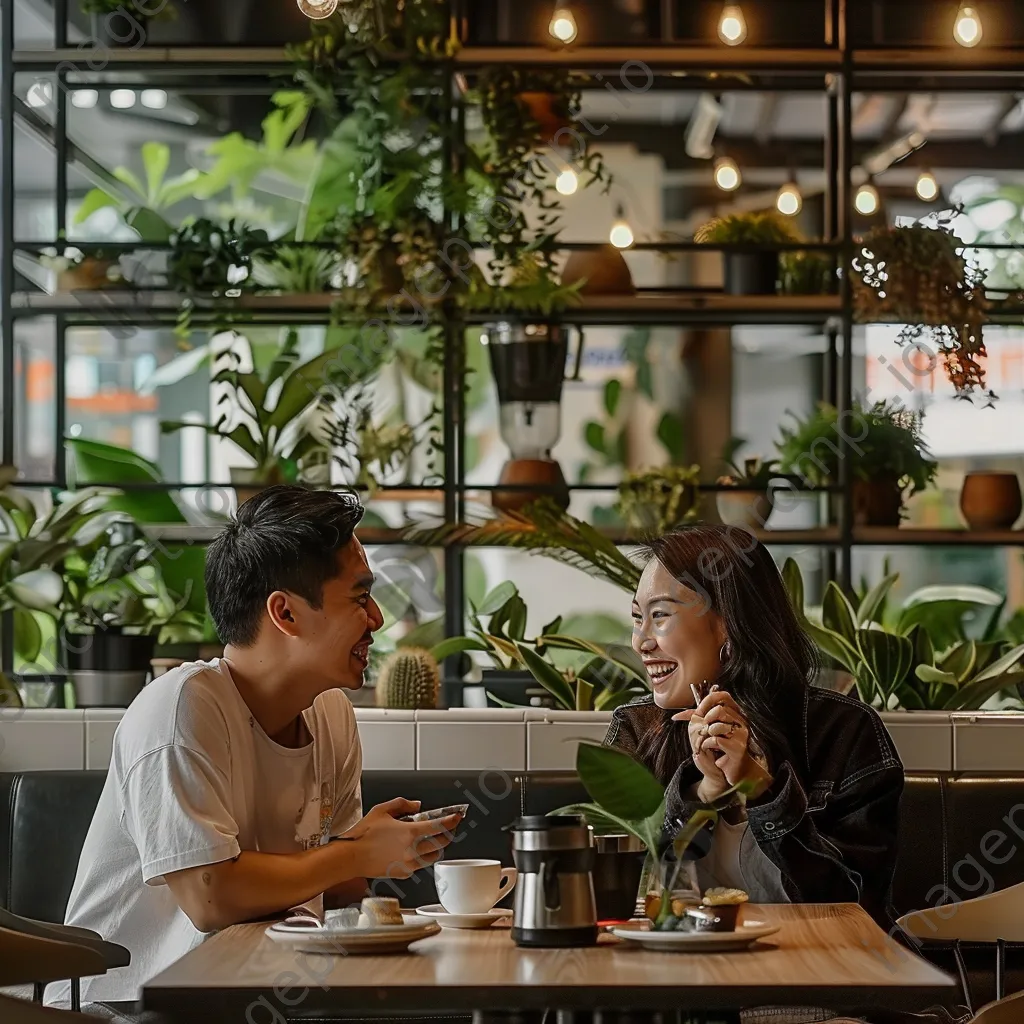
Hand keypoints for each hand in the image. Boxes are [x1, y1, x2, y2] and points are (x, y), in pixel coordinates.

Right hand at [342, 799, 464, 879]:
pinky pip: (421, 864)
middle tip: (447, 826)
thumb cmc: (363, 835)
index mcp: (410, 833)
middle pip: (442, 843)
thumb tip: (417, 805)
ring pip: (434, 856)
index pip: (440, 826)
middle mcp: (413, 850)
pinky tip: (415, 849)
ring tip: (432, 838)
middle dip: (448, 833)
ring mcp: (409, 864)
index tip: (457, 816)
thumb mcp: (382, 810)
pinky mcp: (404, 873)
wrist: (351, 858)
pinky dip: (422, 856)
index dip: (452, 820)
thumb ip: (403, 804)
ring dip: (437, 846)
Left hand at [673, 689, 770, 803]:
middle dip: (706, 720)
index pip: (724, 696)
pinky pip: (715, 740)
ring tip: (709, 741)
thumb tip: (676, 716)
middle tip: (704, 730)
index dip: (710, 700)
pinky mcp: (738, 747)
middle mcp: (741, 722)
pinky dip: (707, 745)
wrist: (733, 771)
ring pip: (716, 726)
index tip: (699, 710)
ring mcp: (741, 734)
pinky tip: (710, 749)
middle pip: (719, 710)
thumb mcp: (709, 731)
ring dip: (706, 734)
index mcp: (735, 714)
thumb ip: (697, 720)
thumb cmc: (720, 749)